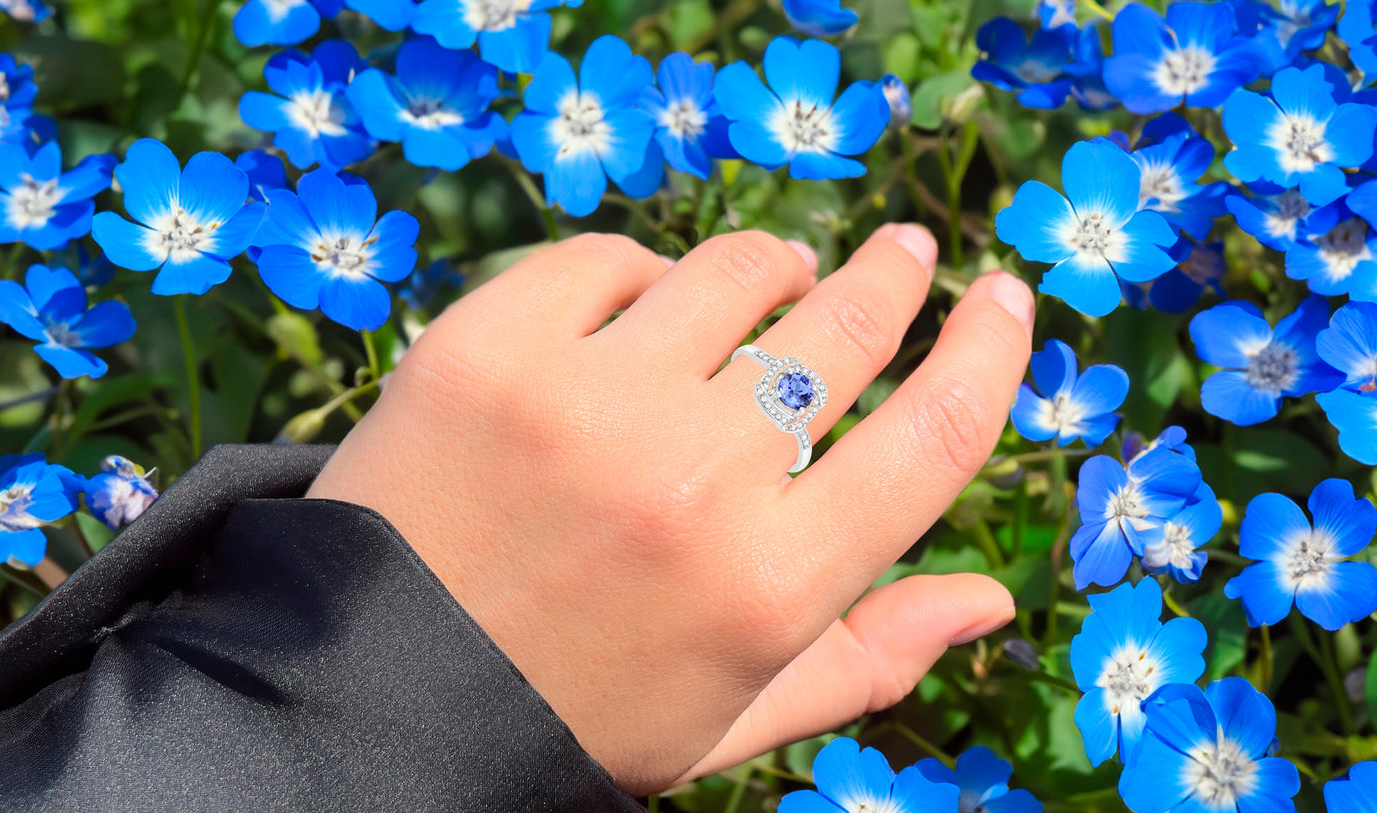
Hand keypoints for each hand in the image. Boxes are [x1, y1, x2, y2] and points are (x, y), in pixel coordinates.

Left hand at [305, 225, 1034, 794]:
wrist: (372, 692)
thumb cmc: (571, 711)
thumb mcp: (731, 717)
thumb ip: (867, 658)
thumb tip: (991, 599)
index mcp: (769, 587)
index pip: (935, 438)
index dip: (989, 354)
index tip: (1004, 300)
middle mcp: (691, 485)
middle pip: (845, 332)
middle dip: (894, 278)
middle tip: (904, 253)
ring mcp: (584, 405)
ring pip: (737, 275)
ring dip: (775, 270)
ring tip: (776, 282)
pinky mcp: (485, 348)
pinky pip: (609, 260)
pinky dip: (641, 277)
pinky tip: (643, 308)